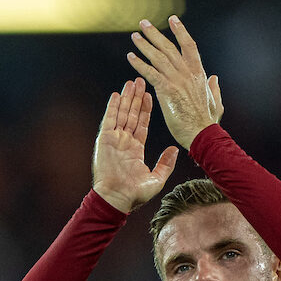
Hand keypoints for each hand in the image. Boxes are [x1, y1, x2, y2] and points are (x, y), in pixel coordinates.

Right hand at [92, 77, 179, 212]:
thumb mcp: (156, 178)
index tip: (150, 95)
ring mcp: (114, 140)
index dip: (146, 109)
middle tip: (141, 81)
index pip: (142, 124)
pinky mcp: (104, 140)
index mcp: (136, 149)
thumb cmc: (135, 194)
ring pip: (121, 114)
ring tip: (131, 83)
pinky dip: (112, 107)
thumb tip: (175, 150)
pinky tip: (116, 95)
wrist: (117, 198)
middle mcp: (124, 142)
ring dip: (126, 98)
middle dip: (136, 98)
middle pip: (131, 115)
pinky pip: (109, 120)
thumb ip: (166, 163)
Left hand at [127, 15, 223, 149]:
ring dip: (144, 45)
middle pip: (169, 47)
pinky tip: (130, 57)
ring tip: (135, 36)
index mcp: (199, 74)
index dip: (180, 31)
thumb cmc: (208, 122)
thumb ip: (214, 88)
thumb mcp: (216, 102)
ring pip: (158, 57)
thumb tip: (214, 78)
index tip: (173, 20)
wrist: (203, 134)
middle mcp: (187, 73)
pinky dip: (139, 64)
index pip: (189, 46)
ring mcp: (177, 80)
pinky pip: (150, 73)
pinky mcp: (166, 91)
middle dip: (155, 34)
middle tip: (144, 24)